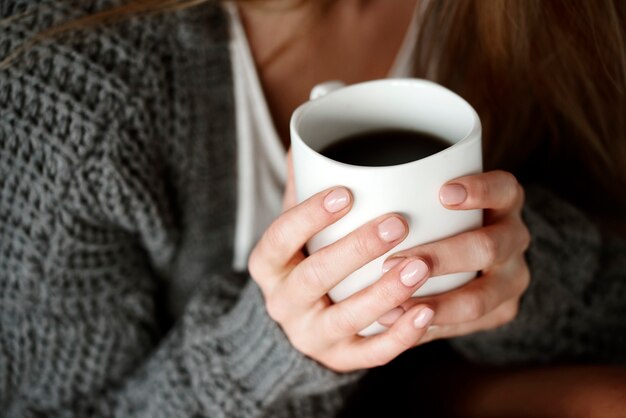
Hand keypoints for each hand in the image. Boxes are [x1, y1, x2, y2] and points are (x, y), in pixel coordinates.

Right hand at [248, 156, 434, 371]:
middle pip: (315, 277)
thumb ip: (304, 185)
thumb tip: (312, 130)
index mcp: (269, 264)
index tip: (347, 191)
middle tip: (397, 224)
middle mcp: (283, 303)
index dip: (310, 215)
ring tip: (421, 266)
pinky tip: (428, 312)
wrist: (301, 321)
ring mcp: (312, 335)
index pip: (280, 236)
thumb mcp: (296, 226)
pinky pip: (370, 354)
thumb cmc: (306, 259)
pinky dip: (399, 335)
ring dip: (384, 293)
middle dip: (356, 250)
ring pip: (346, 318)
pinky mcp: (341, 359)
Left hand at [380, 170, 530, 341]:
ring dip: (435, 304)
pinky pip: (471, 326)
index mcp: (505, 202)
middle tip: (395, 261)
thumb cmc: (443, 218)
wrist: (478, 260)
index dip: (479, 190)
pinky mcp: (503, 311)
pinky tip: (399, 324)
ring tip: (393, 306)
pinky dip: (433, 327)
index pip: (503, 189)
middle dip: (442, 256)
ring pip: (480, 298)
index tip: (443, 193)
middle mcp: (515, 238)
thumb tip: (354, 186)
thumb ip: (416, 193)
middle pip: (488, 247)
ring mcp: (513, 278)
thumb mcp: (440, 198)